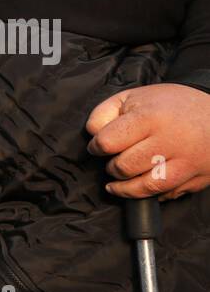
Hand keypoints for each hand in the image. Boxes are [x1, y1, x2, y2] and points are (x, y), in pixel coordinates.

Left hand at [85, 83, 209, 199]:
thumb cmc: (171, 105)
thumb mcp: (134, 97)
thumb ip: (104, 113)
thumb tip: (92, 134)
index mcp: (150, 118)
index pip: (107, 142)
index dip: (97, 146)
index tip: (100, 145)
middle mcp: (169, 140)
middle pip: (123, 167)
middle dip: (112, 166)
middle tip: (117, 159)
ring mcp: (187, 161)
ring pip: (144, 187)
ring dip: (126, 186)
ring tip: (122, 178)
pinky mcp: (198, 177)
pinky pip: (166, 194)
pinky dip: (151, 193)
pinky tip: (145, 182)